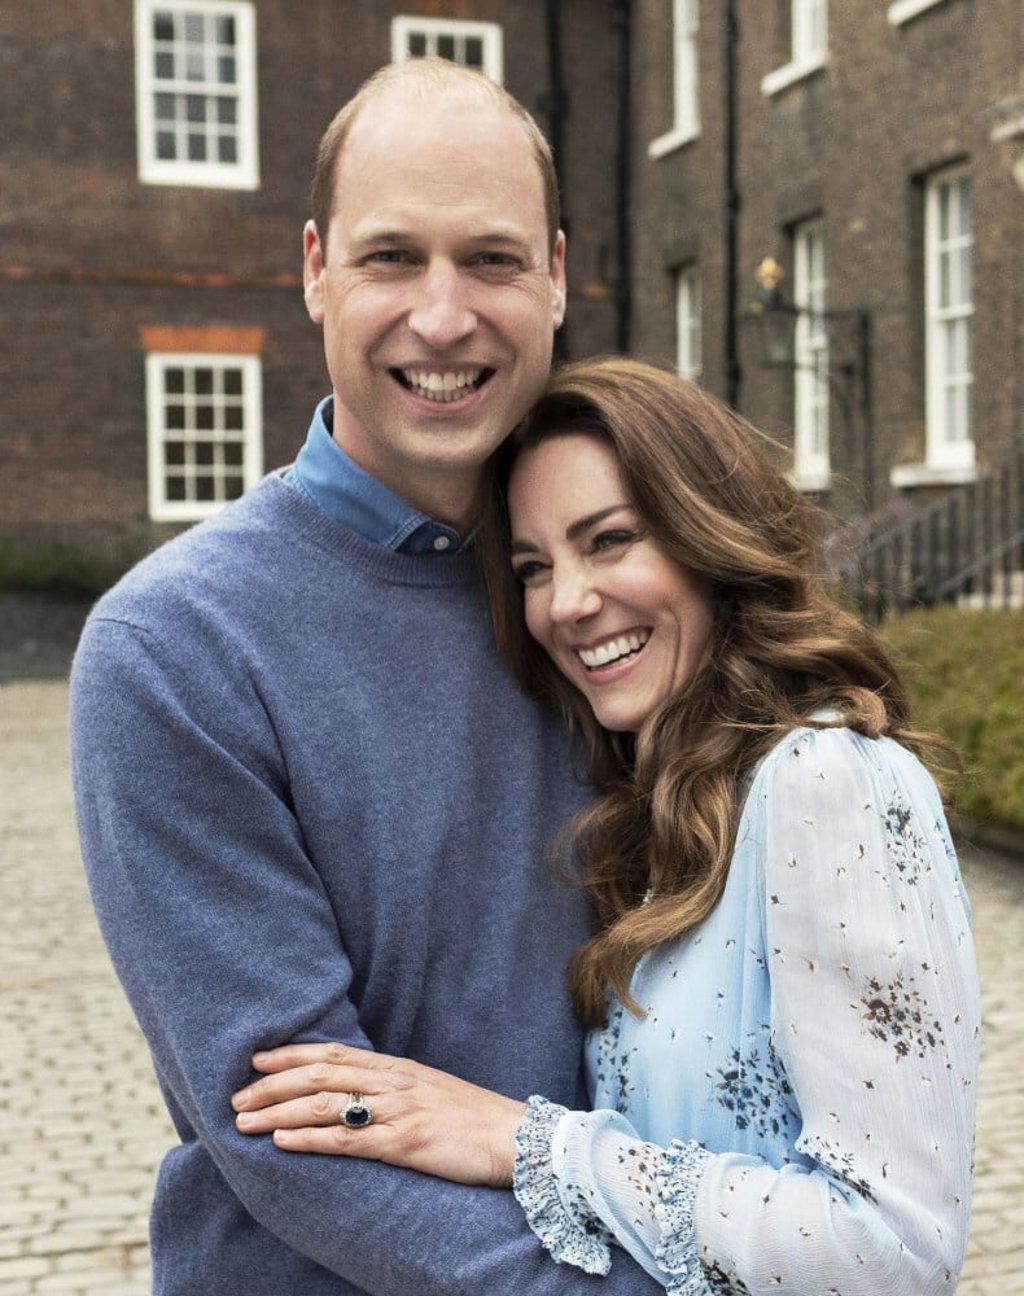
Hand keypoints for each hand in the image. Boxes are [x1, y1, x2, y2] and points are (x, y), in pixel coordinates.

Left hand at [231, 1042, 525, 1186]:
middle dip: (272, 1083)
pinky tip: (282, 1143)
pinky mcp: (404, 1144)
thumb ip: (393, 1088)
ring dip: (278, 1112)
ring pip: (323, 1106)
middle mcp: (392, 1082)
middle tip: (235, 1095)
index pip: (333, 1053)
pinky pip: (347, 1141)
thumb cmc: (473, 1119)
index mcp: (397, 1067)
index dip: (290, 1053)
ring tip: (244, 1121)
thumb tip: (357, 1093)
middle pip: (319, 1075)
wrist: (517, 1139)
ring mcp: (397, 1111)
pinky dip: (310, 1140)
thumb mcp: (429, 1091)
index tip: (255, 1058)